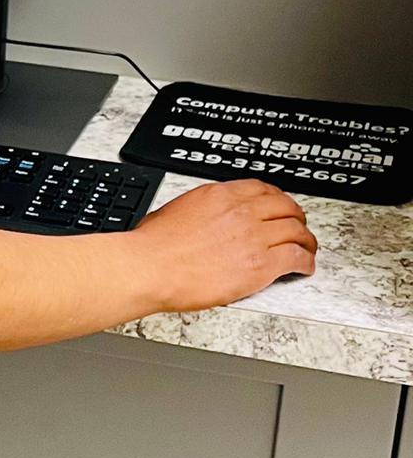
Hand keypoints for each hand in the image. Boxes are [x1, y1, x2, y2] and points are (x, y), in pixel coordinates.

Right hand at [131, 179, 317, 312]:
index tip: (281, 206)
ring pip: (297, 232)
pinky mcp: (261, 264)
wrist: (150, 268)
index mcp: (220, 194)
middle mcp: (242, 211)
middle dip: (297, 218)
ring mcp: (254, 237)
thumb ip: (200, 211)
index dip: (279, 199)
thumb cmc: (153, 246)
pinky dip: (306, 262)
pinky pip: (296, 258)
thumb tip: (201, 219)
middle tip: (299, 226)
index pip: (263, 189)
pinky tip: (304, 267)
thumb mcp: (175, 210)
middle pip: (286, 208)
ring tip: (307, 249)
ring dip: (306, 241)